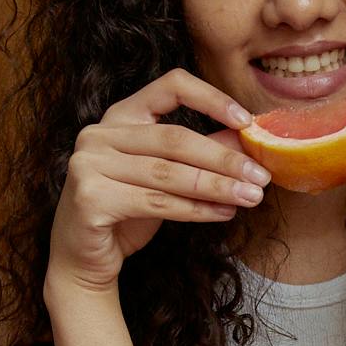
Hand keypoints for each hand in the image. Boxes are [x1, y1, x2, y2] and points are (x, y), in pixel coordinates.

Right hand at [48, 69, 268, 293]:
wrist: (84, 259)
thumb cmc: (127, 212)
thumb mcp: (168, 177)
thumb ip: (202, 153)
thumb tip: (249, 139)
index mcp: (120, 116)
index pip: (170, 86)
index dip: (211, 98)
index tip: (246, 121)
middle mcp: (99, 133)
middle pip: (175, 138)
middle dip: (224, 159)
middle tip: (261, 176)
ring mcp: (89, 163)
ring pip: (169, 173)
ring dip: (217, 186)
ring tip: (250, 197)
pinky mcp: (90, 197)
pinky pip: (156, 202)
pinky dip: (196, 210)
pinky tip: (223, 213)